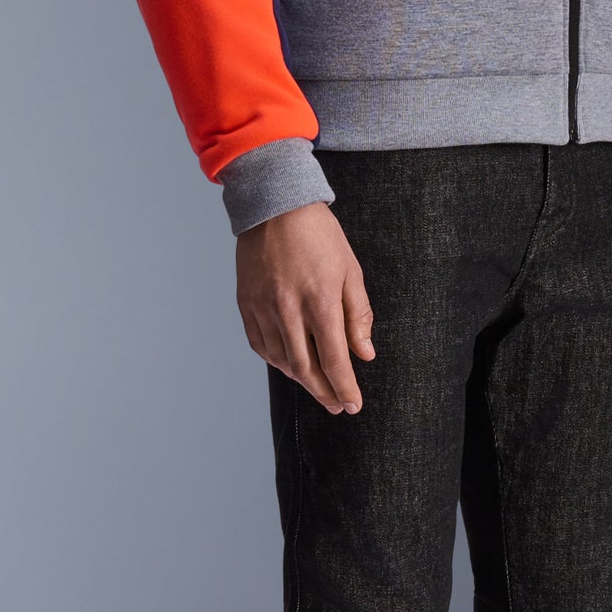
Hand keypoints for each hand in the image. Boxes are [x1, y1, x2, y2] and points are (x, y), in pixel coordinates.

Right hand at [237, 201, 374, 414]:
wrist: (275, 206)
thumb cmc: (319, 235)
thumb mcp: (350, 271)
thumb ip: (358, 315)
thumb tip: (365, 354)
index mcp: (320, 301)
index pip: (335, 360)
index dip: (345, 388)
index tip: (353, 405)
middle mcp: (288, 310)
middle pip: (306, 369)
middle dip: (324, 393)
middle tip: (337, 406)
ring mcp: (263, 309)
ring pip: (282, 361)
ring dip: (301, 381)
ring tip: (318, 387)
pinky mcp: (246, 304)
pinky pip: (261, 346)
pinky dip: (277, 362)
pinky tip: (290, 366)